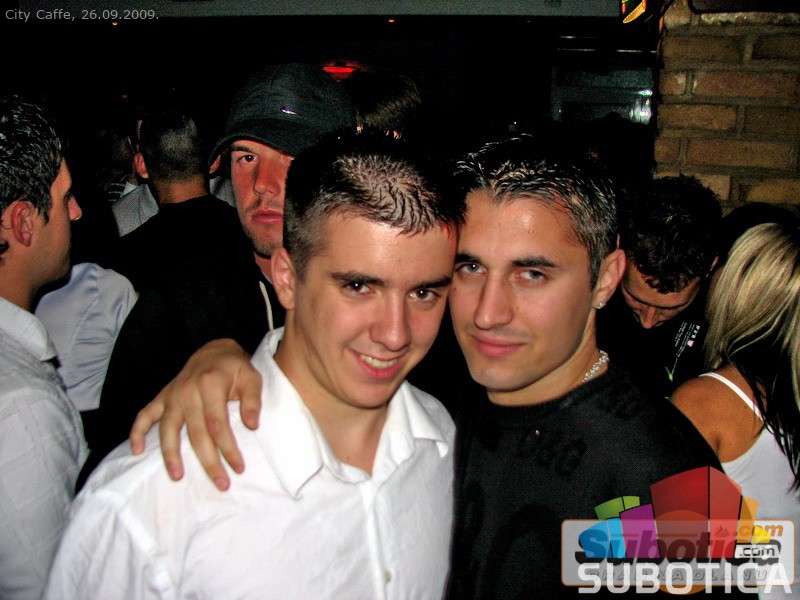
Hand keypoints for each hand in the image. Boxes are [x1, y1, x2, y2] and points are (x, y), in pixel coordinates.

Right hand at [128, 338, 261, 490]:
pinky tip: (135, 451)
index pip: (218, 424)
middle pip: (196, 433)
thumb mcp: (252, 377)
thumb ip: (253, 400)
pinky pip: (145, 415)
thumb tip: (252, 425)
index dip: (228, 449)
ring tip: (177, 477)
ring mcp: (172, 395)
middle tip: (221, 484)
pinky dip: (137, 432)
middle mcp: (187, 391)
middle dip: (208, 461)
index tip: (238, 468)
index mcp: (210, 384)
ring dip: (171, 455)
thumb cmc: (235, 368)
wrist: (214, 351)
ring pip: (168, 429)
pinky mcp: (162, 397)